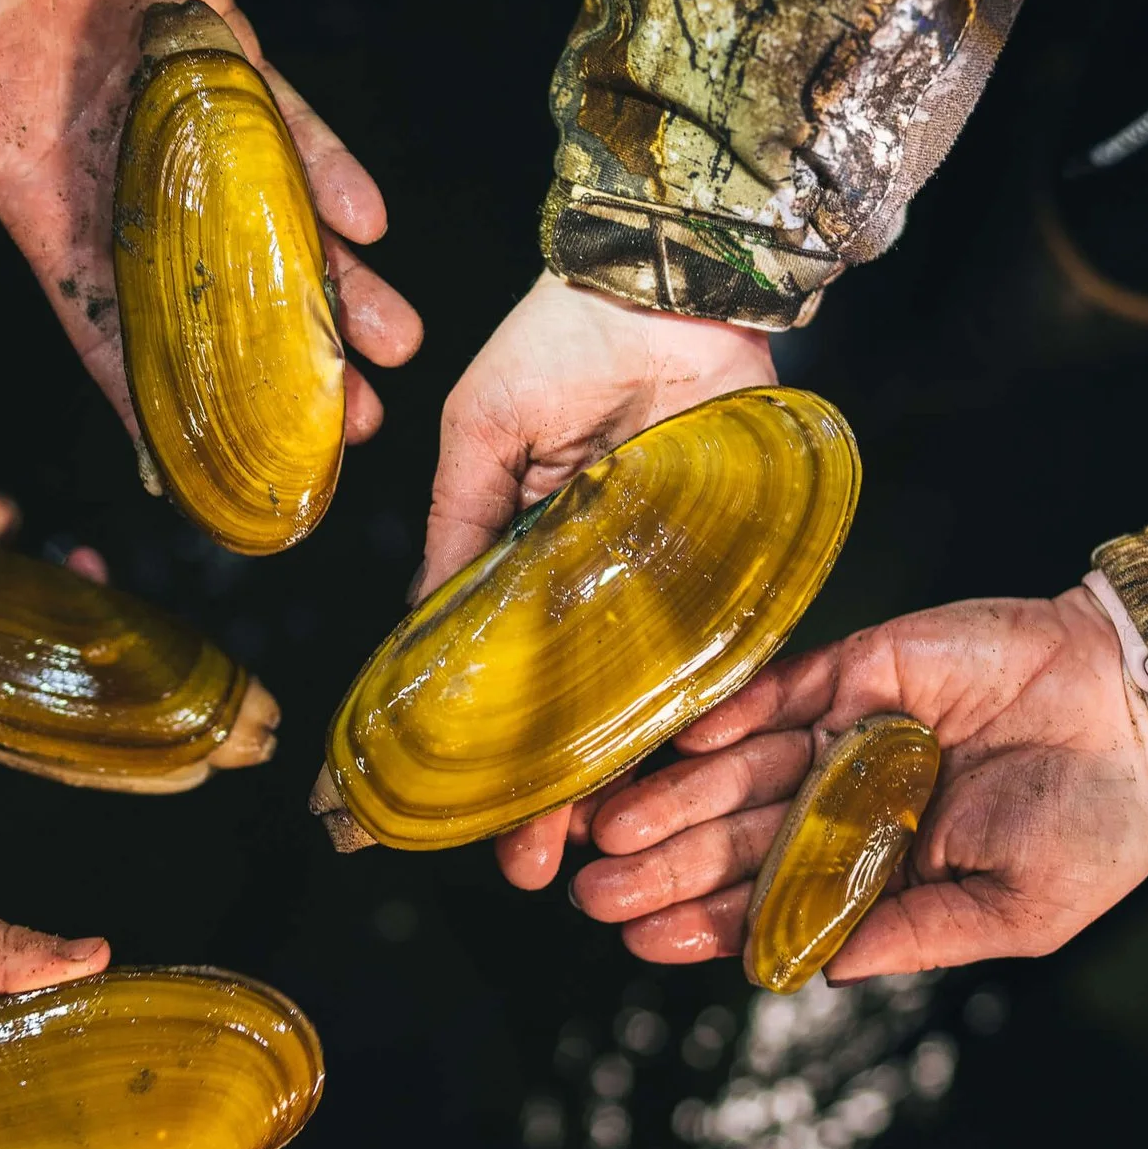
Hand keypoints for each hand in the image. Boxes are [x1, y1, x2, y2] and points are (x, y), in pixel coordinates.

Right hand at [0, 0, 421, 439]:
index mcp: (45, 215)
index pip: (106, 338)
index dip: (155, 413)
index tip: (210, 483)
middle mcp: (126, 191)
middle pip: (215, 310)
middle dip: (276, 376)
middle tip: (339, 439)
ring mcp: (187, 133)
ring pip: (274, 234)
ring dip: (333, 293)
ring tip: (386, 356)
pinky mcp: (228, 64)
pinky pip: (294, 129)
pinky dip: (332, 172)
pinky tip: (374, 225)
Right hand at [424, 269, 778, 874]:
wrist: (669, 280)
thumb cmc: (559, 342)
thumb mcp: (481, 439)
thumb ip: (459, 534)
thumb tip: (416, 633)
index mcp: (528, 554)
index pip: (500, 669)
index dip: (481, 744)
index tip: (454, 816)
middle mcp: (596, 580)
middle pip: (570, 704)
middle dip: (548, 793)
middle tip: (528, 868)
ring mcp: (665, 579)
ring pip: (636, 699)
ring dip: (613, 777)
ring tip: (589, 848)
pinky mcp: (731, 565)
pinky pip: (713, 653)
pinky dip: (692, 715)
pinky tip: (667, 780)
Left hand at [543, 588, 1147, 977]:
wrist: (1147, 710)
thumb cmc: (1099, 825)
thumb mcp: (1018, 912)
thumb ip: (915, 937)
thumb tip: (818, 975)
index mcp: (883, 866)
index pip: (777, 900)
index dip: (709, 922)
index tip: (641, 942)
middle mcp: (848, 799)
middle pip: (739, 838)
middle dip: (665, 869)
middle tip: (594, 893)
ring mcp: (848, 733)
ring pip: (741, 771)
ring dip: (675, 799)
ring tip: (611, 832)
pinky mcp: (859, 669)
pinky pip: (780, 692)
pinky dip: (729, 716)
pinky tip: (678, 745)